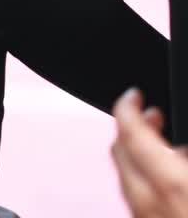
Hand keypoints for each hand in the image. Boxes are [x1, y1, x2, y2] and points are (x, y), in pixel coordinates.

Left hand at [113, 88, 187, 216]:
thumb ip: (184, 148)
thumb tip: (179, 143)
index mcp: (169, 182)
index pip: (130, 132)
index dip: (127, 106)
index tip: (133, 94)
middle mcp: (145, 199)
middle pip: (120, 149)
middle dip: (132, 126)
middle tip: (153, 114)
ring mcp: (140, 215)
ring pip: (125, 173)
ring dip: (138, 151)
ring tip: (166, 144)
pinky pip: (134, 193)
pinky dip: (144, 175)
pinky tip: (167, 176)